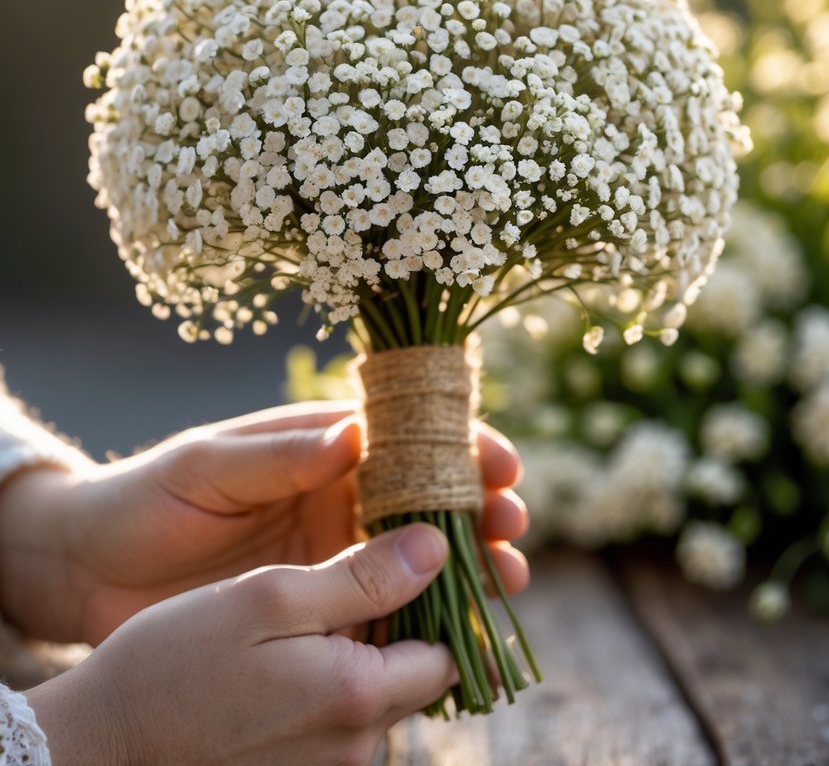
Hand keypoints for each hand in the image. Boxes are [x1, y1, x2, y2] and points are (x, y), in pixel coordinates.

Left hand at [0, 403, 527, 643]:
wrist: (91, 568)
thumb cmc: (146, 498)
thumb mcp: (207, 467)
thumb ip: (279, 456)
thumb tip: (354, 433)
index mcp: (317, 449)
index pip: (404, 439)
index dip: (459, 445)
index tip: (501, 463)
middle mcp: (337, 499)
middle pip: (428, 500)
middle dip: (480, 509)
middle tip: (513, 529)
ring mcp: (333, 556)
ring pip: (419, 560)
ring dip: (471, 568)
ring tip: (509, 582)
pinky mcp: (319, 609)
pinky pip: (384, 615)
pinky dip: (428, 623)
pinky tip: (466, 634)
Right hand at [28, 525, 457, 765]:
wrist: (100, 743)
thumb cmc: (175, 660)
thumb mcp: (268, 597)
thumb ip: (361, 578)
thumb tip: (435, 550)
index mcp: (355, 699)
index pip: (445, 650)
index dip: (435, 597)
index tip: (407, 552)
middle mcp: (353, 751)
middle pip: (413, 676)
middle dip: (396, 623)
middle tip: (355, 566)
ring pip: (373, 698)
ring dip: (357, 652)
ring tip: (310, 606)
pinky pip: (334, 724)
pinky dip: (323, 682)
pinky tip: (282, 652)